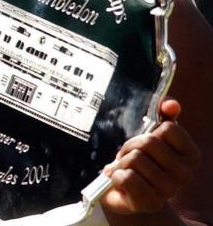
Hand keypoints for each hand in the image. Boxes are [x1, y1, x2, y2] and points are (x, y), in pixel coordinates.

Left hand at [101, 98, 201, 214]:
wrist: (124, 191)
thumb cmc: (141, 159)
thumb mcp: (152, 134)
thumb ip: (163, 113)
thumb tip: (170, 104)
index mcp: (192, 156)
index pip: (168, 128)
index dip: (149, 132)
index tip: (146, 143)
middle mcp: (186, 175)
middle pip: (148, 142)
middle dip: (130, 146)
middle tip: (128, 156)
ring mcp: (169, 191)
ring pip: (135, 159)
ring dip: (121, 162)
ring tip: (124, 169)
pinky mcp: (149, 202)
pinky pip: (126, 177)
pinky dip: (115, 174)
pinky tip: (118, 179)